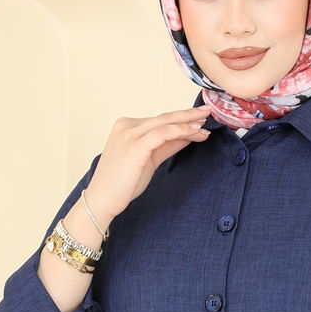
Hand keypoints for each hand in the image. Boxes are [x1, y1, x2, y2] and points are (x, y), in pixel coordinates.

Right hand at [83, 103, 212, 222]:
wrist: (102, 200)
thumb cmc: (122, 184)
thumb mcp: (148, 160)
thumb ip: (166, 146)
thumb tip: (187, 137)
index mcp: (127, 127)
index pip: (160, 121)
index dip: (182, 121)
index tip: (200, 121)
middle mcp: (126, 126)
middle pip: (164, 118)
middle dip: (188, 115)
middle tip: (208, 112)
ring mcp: (129, 134)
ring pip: (165, 122)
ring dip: (188, 122)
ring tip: (205, 124)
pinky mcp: (135, 145)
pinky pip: (163, 133)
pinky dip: (181, 131)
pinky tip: (195, 133)